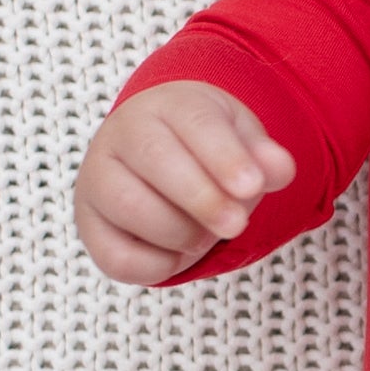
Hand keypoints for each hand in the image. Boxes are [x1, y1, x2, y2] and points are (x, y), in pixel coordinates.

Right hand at [73, 81, 297, 284]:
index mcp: (166, 105)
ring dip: (182, 233)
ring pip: (132, 207)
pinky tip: (178, 252)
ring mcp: (97, 180)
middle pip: (156, 159)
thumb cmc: (206, 151)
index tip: (252, 188)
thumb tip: (279, 169)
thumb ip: (263, 157)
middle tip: (236, 225)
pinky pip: (119, 257)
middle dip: (203, 199)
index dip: (225, 157)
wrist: (160, 161)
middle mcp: (121, 135)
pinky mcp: (90, 226)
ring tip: (206, 234)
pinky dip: (158, 265)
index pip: (195, 122)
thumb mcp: (242, 142)